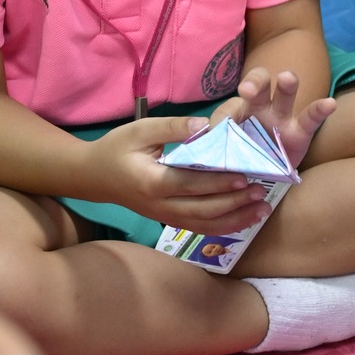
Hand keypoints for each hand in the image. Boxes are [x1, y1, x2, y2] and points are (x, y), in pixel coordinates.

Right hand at [82, 114, 268, 231]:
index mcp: (153, 181)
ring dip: (234, 219)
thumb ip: (173, 127)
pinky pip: (197, 228)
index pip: (191, 184)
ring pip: (203, 224)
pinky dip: (222, 227)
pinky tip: (243, 221)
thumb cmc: (118, 148)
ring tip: (261, 209)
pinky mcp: (167, 220)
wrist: (93, 176)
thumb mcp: (141, 129)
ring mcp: (163, 217)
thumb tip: (206, 126)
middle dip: (234, 202)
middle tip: (261, 192)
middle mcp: (160, 206)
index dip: (218, 182)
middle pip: (202, 209)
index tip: (244, 176)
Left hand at [212, 66, 335, 170]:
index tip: (215, 132)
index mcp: (237, 111)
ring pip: (284, 95)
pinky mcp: (300, 132)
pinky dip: (320, 109)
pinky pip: (311, 118)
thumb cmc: (238, 158)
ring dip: (286, 85)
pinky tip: (330, 104)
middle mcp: (260, 107)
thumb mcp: (221, 155)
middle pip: (258, 85)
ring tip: (287, 77)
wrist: (260, 178)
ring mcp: (281, 118)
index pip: (227, 108)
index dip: (221, 118)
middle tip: (247, 89)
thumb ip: (211, 148)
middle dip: (254, 82)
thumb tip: (196, 145)